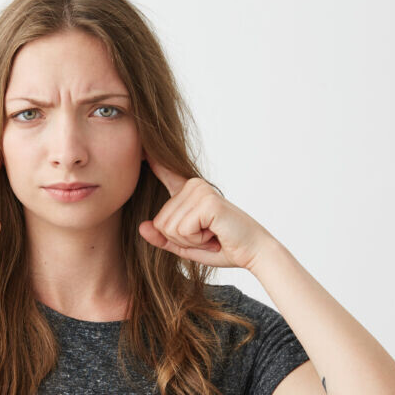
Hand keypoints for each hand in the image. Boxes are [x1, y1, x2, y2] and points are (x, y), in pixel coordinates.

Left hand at [137, 159, 272, 269]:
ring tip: (212, 235)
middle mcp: (192, 185)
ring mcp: (200, 190)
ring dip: (191, 242)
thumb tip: (142, 227)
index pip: (165, 172)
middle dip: (182, 240)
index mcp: (187, 191)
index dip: (153, 159)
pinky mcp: (207, 201)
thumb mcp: (186, 245)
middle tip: (207, 236)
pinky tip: (214, 234)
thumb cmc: (222, 246)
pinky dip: (197, 241)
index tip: (143, 142)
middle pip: (160, 222)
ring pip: (169, 228)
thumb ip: (164, 237)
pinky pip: (182, 230)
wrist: (252, 252)